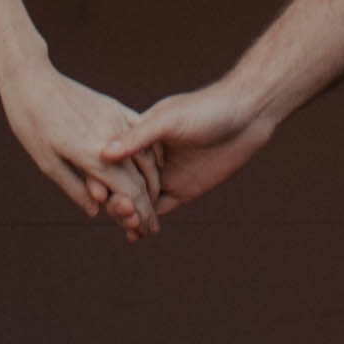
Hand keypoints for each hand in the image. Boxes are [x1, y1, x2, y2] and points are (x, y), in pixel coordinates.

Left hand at [0, 52, 161, 235]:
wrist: (32, 80)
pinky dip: (149, 152)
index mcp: (92, 156)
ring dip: (152, 181)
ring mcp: (115, 120)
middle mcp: (110, 139)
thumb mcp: (47, 162)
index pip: (128, 192)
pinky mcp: (114, 107)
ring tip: (153, 201)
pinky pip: (140, 132)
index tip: (148, 230)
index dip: (140, 215)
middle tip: (153, 227)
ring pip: (145, 156)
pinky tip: (153, 164)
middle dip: (148, 206)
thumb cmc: (31, 124)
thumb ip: (74, 188)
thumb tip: (96, 210)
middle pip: (140, 179)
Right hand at [111, 77, 275, 217]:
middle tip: (122, 212)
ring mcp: (165, 175)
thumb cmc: (206, 108)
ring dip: (129, 215)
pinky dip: (146, 223)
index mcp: (139, 135)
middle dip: (117, 201)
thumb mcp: (170, 120)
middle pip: (123, 185)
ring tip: (129, 227)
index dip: (101, 178)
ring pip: (139, 201)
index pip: (112, 162)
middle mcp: (148, 158)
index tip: (97, 194)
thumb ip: (139, 137)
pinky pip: (158, 210)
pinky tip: (136, 235)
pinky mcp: (183, 190)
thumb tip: (104, 153)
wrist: (246, 117)